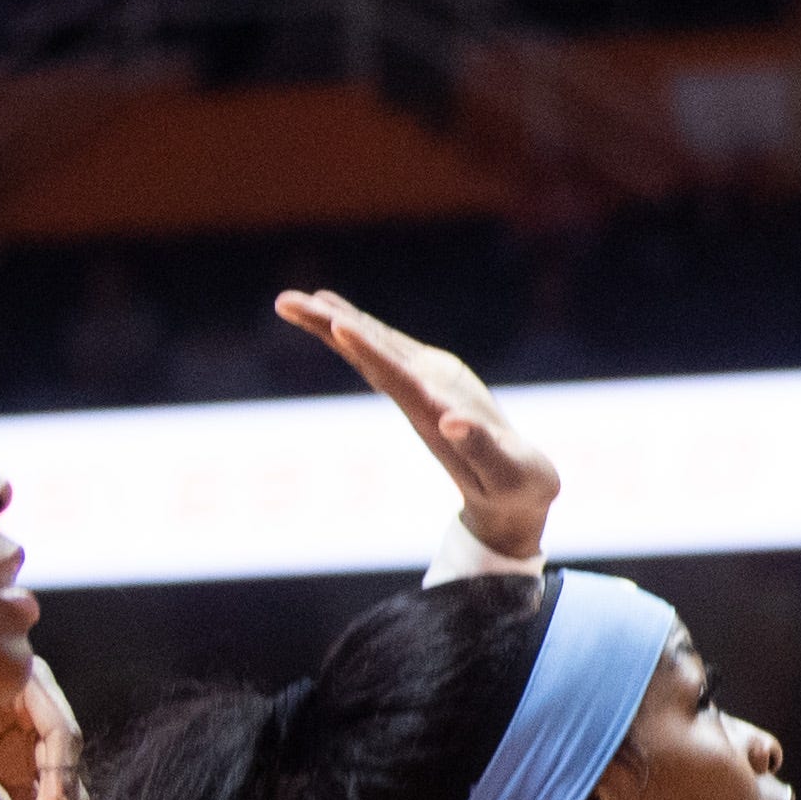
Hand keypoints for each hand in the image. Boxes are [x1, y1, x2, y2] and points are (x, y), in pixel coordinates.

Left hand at [278, 290, 559, 563]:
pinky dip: (366, 330)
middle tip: (284, 301)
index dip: (367, 351)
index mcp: (433, 417)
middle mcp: (418, 400)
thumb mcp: (506, 472)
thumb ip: (479, 447)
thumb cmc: (516, 489)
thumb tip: (451, 421)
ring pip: (372, 350)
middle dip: (328, 328)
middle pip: (366, 358)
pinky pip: (392, 351)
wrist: (511, 501)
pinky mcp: (434, 382)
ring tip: (300, 298)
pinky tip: (343, 317)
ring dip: (336, 323)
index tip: (336, 325)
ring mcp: (422, 389)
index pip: (394, 379)